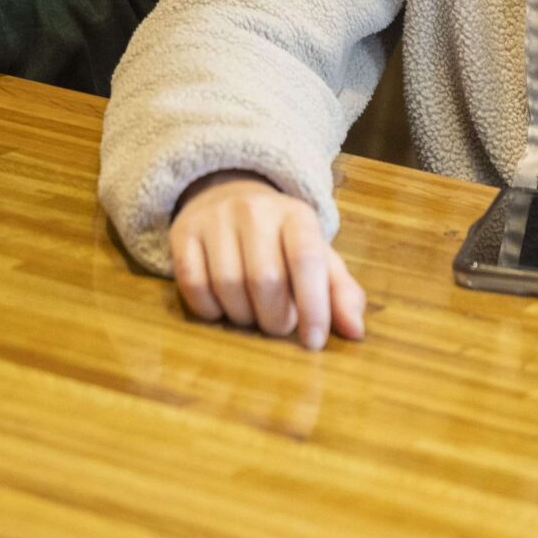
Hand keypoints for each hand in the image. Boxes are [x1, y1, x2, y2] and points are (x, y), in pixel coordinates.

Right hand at [168, 171, 366, 350]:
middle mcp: (253, 209)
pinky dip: (209, 310)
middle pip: (264, 279)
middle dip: (275, 318)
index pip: (306, 260)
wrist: (228, 196)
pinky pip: (192, 284)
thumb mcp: (318, 258)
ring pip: (226, 284)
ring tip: (252, 315)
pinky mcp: (182, 232)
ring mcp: (213, 218)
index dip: (312, 306)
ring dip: (243, 317)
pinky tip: (222, 308)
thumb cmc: (281, 240)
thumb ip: (340, 293)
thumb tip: (355, 331)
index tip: (313, 341)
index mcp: (295, 214)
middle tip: (279, 326)